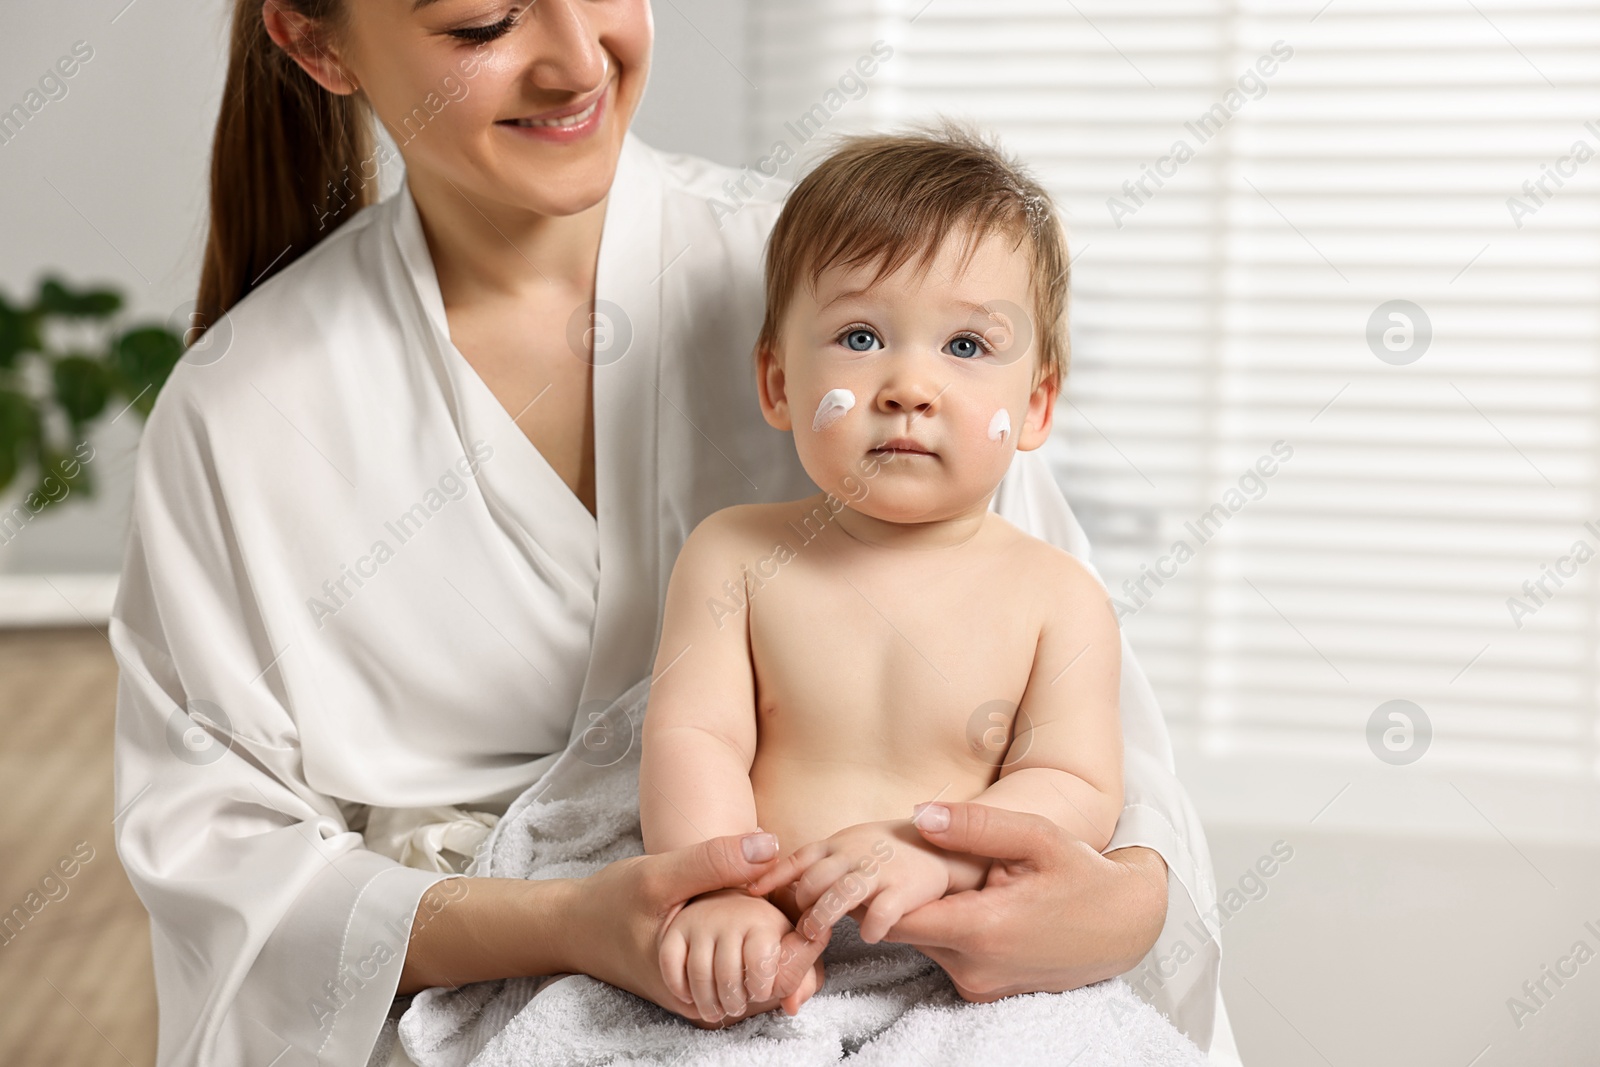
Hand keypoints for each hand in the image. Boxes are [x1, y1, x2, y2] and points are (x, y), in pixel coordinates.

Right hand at [564, 831, 832, 1025]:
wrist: (573, 927)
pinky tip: (777, 924)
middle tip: (823, 914)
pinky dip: (766, 956)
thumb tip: (770, 844)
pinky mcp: (701, 986)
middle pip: (776, 991)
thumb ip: (712, 862)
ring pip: (764, 987)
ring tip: (806, 918)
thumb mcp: (659, 875)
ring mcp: (703, 999)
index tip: (824, 914)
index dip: (807, 950)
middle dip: (804, 957)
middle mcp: (704, 1003)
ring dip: (788, 957)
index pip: (774, 981)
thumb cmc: (612, 902)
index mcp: (699, 983)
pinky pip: (746, 978)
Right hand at [661, 887, 806, 1022]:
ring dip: (709, 1003)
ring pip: (699, 974)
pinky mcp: (675, 929)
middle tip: (738, 1006)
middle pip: (728, 975)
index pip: (760, 963)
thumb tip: (792, 1005)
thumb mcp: (790, 951)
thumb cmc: (764, 935)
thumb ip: (802, 977)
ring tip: (719, 1009)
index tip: (761, 992)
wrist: (728, 902)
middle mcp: (729, 915)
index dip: (761, 988)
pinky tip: (692, 996)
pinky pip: (671, 964)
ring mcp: (699, 921)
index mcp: (762, 919)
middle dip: (735, 1002)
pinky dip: (680, 988)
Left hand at [746, 819, 987, 943]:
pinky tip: (868, 935)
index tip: (747, 893)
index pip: (796, 859)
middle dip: (800, 907)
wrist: (942, 845)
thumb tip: (782, 891)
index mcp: (837, 843)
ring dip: (822, 918)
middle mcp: (854, 853)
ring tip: (818, 935)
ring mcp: (879, 870)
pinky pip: (880, 914)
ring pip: (839, 896)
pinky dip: (869, 929)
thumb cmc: (886, 851)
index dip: (771, 877)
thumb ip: (820, 866)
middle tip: (798, 929)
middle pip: (813, 881)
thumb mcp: (848, 847)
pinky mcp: (905, 889)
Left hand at [874, 802, 1167, 1001]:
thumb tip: (920, 815)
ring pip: (922, 944)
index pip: (895, 917)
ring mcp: (978, 986)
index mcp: (982, 930)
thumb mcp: (1037, 837)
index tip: (878, 858)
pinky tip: (962, 900)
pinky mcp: (983, 992)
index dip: (878, 888)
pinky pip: (943, 956)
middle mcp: (974, 968)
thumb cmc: (1082, 874)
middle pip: (903, 932)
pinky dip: (942, 929)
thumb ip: (976, 826)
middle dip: (896, 897)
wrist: (1126, 927)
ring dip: (921, 912)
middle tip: (901, 859)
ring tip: (935, 876)